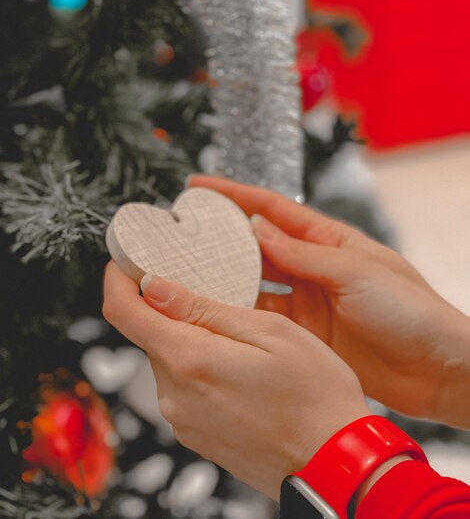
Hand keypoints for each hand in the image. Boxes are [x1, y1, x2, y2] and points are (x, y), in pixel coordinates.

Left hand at [102, 261, 368, 499]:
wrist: (334, 463)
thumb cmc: (315, 395)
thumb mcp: (270, 332)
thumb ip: (205, 309)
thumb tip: (154, 287)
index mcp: (190, 360)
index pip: (123, 312)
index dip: (118, 280)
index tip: (128, 262)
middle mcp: (175, 395)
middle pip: (151, 335)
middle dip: (172, 310)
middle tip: (214, 295)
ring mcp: (183, 419)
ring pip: (170, 359)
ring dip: (192, 339)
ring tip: (241, 339)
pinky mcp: (194, 433)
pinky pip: (184, 386)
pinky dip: (201, 366)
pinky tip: (241, 370)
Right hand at [188, 175, 469, 427]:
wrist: (436, 367)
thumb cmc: (410, 310)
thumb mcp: (354, 271)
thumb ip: (303, 253)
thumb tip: (257, 229)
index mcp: (330, 240)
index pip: (274, 209)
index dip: (235, 195)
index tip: (200, 186)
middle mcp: (313, 267)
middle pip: (258, 245)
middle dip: (222, 238)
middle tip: (183, 233)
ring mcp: (308, 301)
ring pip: (256, 284)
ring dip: (226, 278)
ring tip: (188, 272)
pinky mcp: (306, 334)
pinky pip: (266, 320)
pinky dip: (241, 315)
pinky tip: (216, 312)